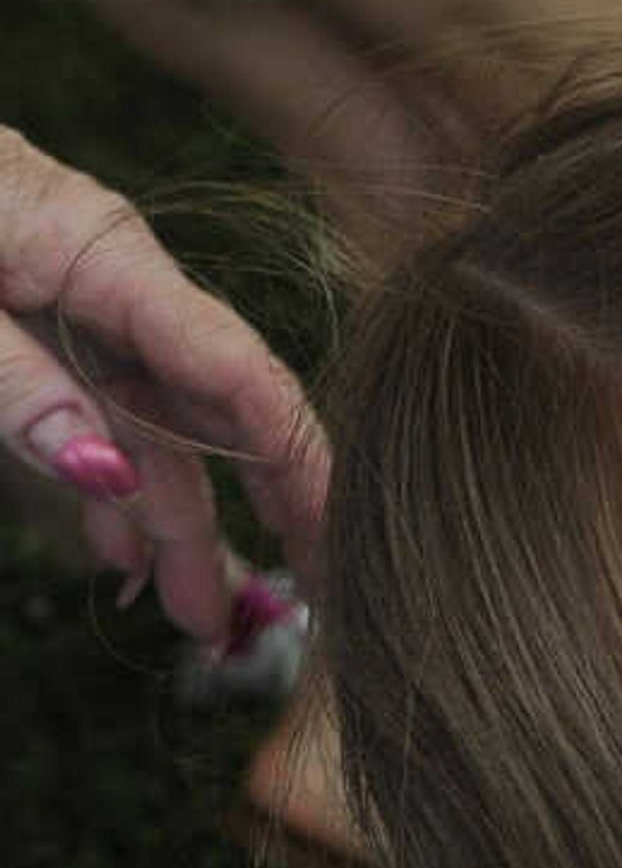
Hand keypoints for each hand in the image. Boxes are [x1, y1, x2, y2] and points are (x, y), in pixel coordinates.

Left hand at [0, 125, 328, 651]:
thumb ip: (14, 383)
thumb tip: (111, 477)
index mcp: (101, 250)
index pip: (239, 371)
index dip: (304, 462)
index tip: (343, 545)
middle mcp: (107, 275)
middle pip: (205, 412)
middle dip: (244, 519)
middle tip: (293, 615)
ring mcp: (69, 295)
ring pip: (148, 423)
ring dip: (171, 521)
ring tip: (190, 617)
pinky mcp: (30, 311)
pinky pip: (95, 405)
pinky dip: (109, 479)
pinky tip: (121, 551)